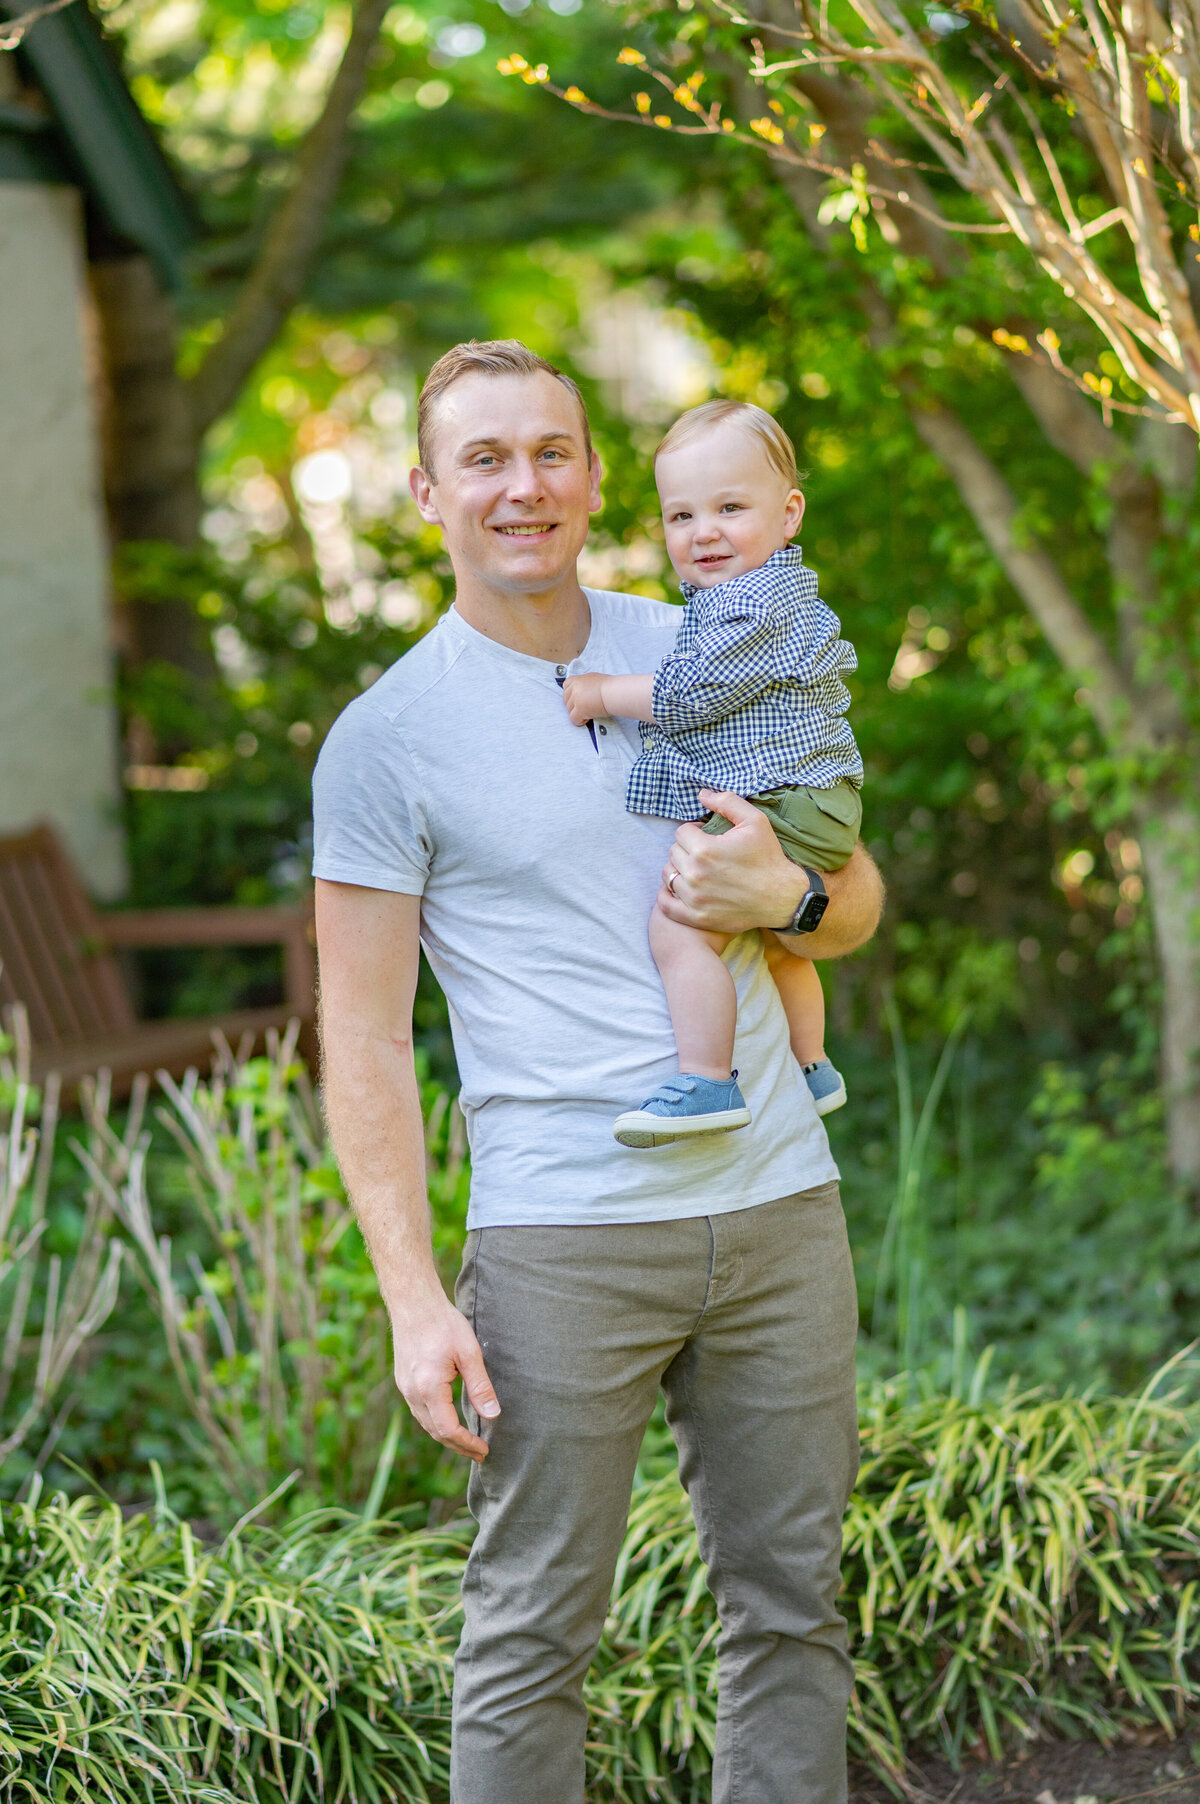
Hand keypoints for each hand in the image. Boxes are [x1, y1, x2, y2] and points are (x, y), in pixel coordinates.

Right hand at [390, 1289, 499, 1461]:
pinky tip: (448, 1419)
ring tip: (467, 1441)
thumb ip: (480, 1387)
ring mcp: (405, 1387)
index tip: (484, 1450)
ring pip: (425, 1423)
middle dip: (458, 1446)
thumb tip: (493, 1416)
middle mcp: (413, 1393)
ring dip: (446, 1436)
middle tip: (480, 1453)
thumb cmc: (443, 1323)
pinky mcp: (403, 1380)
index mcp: (429, 1388)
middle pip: (435, 1432)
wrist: (413, 1302)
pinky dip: (435, 1422)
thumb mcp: (469, 1353)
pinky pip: (419, 1410)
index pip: (448, 1430)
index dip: (467, 1444)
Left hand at [563, 672, 606, 724]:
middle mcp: (575, 687)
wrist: (616, 692)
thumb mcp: (594, 680)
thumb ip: (584, 685)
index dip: (572, 695)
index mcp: (577, 679)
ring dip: (578, 713)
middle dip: (574, 705)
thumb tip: (582, 691)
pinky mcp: (580, 709)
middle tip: (587, 707)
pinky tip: (589, 718)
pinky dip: (580, 721)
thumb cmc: (610, 687)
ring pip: (569, 710)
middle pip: (566, 700)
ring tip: (591, 712)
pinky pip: (573, 719)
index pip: (566, 687)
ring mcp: (576, 698)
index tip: (580, 698)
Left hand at [660, 790, 805, 933]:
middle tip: (706, 854)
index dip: (695, 831)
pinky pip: (665, 904)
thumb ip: (727, 802)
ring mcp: (694, 898)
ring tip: (697, 870)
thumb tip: (702, 794)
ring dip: (679, 870)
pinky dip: (668, 895)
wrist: (782, 897)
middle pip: (673, 853)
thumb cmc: (768, 858)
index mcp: (705, 849)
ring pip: (668, 875)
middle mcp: (695, 875)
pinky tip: (682, 889)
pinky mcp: (696, 917)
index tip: (708, 837)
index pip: (681, 832)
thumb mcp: (755, 821)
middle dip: (687, 849)